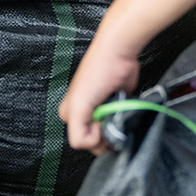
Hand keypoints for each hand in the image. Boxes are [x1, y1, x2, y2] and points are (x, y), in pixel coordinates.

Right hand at [59, 36, 140, 154]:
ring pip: (111, 132)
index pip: (81, 142)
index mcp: (71, 113)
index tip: (97, 123)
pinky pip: (122, 121)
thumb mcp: (78, 105)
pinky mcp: (117, 104)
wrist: (118, 54)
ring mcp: (102, 109)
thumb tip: (92, 142)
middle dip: (106, 134)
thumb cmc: (97, 71)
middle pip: (97, 140)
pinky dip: (125, 119)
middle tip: (108, 118)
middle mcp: (85, 112)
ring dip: (116, 126)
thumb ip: (77, 132)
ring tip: (116, 110)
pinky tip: (123, 108)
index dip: (93, 138)